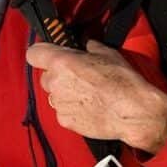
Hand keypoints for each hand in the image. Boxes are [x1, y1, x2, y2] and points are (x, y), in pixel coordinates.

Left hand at [26, 40, 166, 154]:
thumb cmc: (122, 81)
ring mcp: (58, 103)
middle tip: (78, 77)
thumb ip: (91, 48)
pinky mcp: (64, 120)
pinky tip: (89, 108)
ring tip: (88, 95)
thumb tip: (88, 46)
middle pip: (45, 77)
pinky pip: (62, 111)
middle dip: (58, 76)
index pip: (34, 54)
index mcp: (62, 62)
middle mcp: (55, 83)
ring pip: (54, 95)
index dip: (41, 54)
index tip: (49, 55)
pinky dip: (72, 110)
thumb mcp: (108, 54)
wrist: (133, 112)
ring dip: (65, 93)